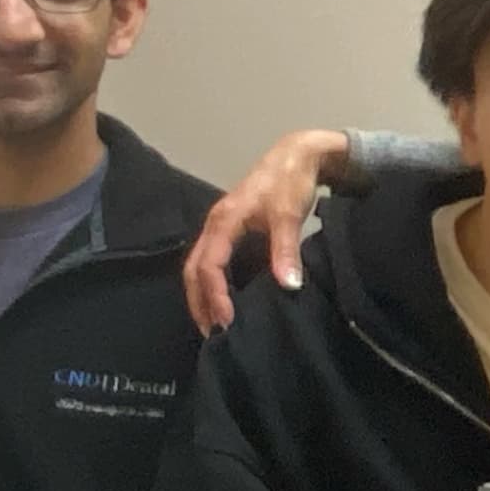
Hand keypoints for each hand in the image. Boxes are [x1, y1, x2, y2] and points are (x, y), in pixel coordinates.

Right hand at [184, 127, 360, 331]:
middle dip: (199, 303)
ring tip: (215, 326)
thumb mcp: (289, 215)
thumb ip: (285, 250)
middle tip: (212, 334)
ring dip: (203, 296)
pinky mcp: (230, 232)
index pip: (208, 266)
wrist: (296, 156)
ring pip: (199, 267)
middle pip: (193, 270)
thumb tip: (288, 285)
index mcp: (223, 222)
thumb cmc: (289, 181)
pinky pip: (212, 262)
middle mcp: (214, 226)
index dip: (215, 296)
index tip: (226, 322)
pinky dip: (213, 285)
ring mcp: (220, 228)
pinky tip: (226, 302)